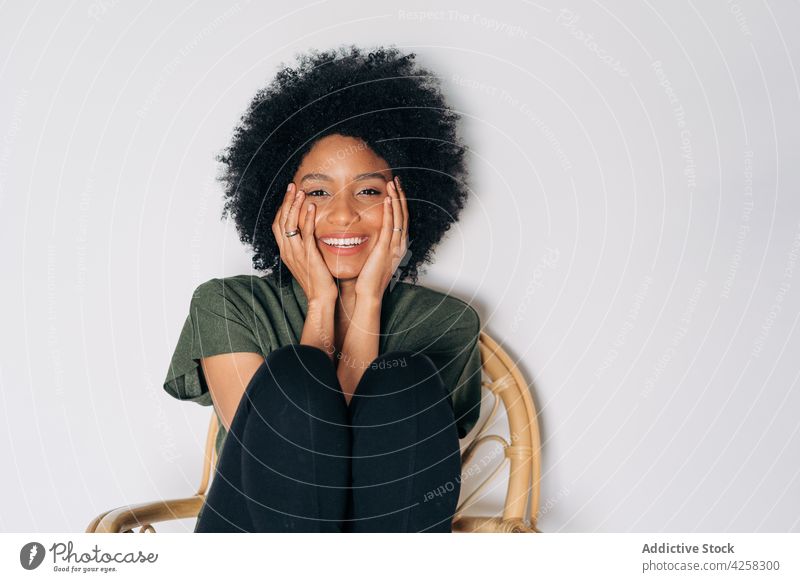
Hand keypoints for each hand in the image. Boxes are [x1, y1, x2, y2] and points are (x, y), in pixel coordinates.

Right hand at [271, 183, 337, 303]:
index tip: (288, 195)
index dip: (282, 208)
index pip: (278, 225)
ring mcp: (296, 253)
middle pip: (280, 220)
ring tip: (300, 191)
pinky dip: (307, 218)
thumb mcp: (306, 262)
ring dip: (294, 205)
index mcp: (286, 252)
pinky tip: (311, 205)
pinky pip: (305, 233)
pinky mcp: (308, 255)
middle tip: (291, 186)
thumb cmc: (317, 282)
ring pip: (290, 223)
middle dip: (286, 201)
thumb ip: (304, 247)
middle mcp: (287, 251)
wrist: (320, 299)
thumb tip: (308, 235)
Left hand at [354, 175, 408, 298]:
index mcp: (397, 246)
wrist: (369, 294)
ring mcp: (394, 246)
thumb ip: (375, 245)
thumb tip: (369, 235)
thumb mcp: (374, 258)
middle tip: (397, 181)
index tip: (395, 190)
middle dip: (400, 196)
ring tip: (393, 184)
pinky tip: (388, 199)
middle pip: (404, 215)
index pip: (401, 220)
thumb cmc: (368, 279)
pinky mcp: (385, 248)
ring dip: (396, 199)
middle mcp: (399, 244)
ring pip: (399, 217)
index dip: (399, 204)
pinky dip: (390, 211)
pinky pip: (390, 226)